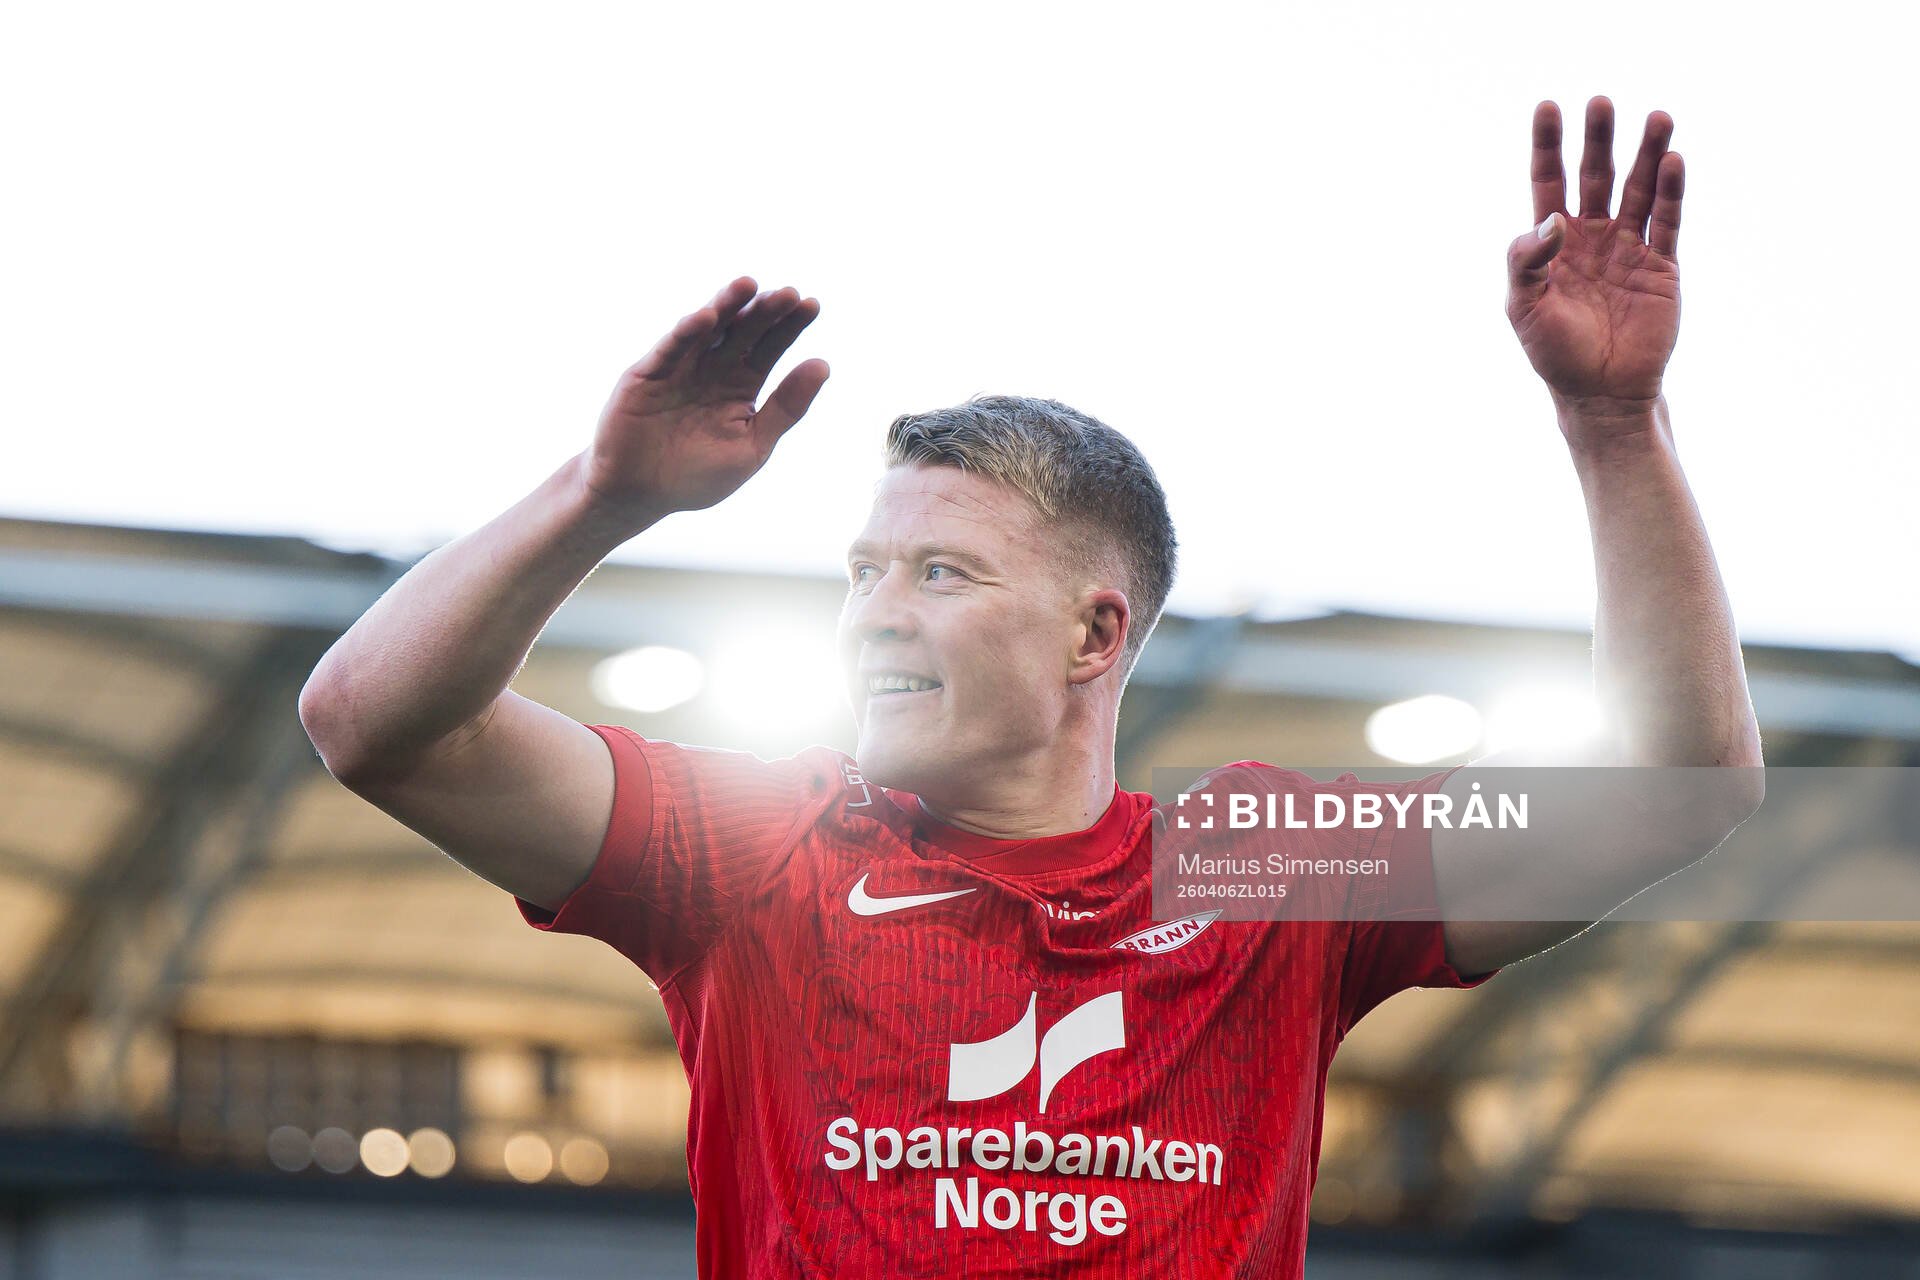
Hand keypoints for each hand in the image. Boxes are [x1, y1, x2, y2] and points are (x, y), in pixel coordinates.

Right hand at [583, 278, 828, 515]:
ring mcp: (679, 368)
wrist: (638, 495)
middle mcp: (712, 369)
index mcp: (740, 386)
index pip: (770, 348)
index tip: (812, 305)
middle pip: (743, 332)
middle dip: (764, 312)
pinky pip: (669, 349)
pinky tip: (706, 317)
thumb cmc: (696, 476)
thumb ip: (785, 408)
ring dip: (727, 307)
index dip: (789, 327)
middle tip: (788, 293)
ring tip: (749, 285)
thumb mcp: (752, 447)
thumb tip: (823, 365)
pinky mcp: (647, 374)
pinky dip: (686, 333)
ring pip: (707, 330)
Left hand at [1506, 98, 1681, 422]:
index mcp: (1552, 244)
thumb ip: (1526, 261)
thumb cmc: (1554, 353)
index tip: (1549, 106)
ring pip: (1639, 191)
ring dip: (1647, 154)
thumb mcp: (1524, 307)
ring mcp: (1628, 248)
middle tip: (1601, 101)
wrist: (1600, 393)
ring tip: (1657, 116)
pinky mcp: (1661, 265)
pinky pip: (1667, 221)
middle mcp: (1592, 237)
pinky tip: (1673, 161)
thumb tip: (1551, 219)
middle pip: (1594, 176)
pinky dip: (1671, 192)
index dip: (1548, 145)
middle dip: (1598, 140)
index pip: (1547, 182)